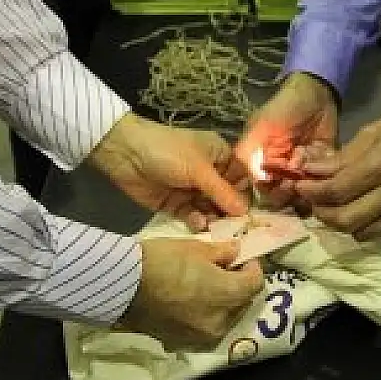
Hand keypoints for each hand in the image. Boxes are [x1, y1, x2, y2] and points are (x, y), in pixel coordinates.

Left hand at [89, 113, 249, 229]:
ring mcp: (191, 190)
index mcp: (219, 156)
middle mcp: (208, 174)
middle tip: (237, 228)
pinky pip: (192, 216)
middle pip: (227, 197)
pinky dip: (196, 220)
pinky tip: (197, 223)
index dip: (246, 194)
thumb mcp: (199, 169)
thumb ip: (222, 192)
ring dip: (213, 218)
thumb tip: (245, 211)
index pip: (241, 177)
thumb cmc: (168, 152)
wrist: (125, 154)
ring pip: (211, 209)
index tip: (254, 213)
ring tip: (215, 227)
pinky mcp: (175, 204)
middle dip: (230, 211)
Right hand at [119, 238, 263, 346]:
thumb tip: (235, 252)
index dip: (252, 268)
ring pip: (224, 318)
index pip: (255, 283)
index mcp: (228, 296)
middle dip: (237, 286)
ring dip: (222, 303)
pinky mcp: (181, 342)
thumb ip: (222, 252)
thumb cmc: (162, 261)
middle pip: (241, 303)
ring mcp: (201, 336)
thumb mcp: (196, 248)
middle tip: (225, 270)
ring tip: (206, 287)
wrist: (121, 285)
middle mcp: (220, 321)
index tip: (242, 258)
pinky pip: (203, 329)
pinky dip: (203, 316)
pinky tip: (190, 303)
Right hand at [237, 72, 337, 207]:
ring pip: (306, 191)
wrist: (317, 92)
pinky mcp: (325, 164)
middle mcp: (284, 170)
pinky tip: (321, 161)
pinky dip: (324, 173)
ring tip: (307, 166)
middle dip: (290, 190)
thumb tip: (243, 180)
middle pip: (285, 194)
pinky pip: (326, 179)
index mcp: (264, 163)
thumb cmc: (283, 108)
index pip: (263, 189)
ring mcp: (305, 169)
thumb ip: (246, 153)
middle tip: (296, 178)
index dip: (271, 190)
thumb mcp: (261, 127)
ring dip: (307, 183)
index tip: (278, 183)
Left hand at [294, 102, 380, 239]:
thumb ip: (341, 157)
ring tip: (335, 207)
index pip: (337, 191)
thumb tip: (311, 172)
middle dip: (322, 214)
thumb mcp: (371, 132)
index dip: (312, 192)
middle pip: (346, 219)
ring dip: (341, 223)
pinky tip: (359, 212)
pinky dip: (363, 227)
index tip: (301, 186)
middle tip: (314, 202)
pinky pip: (380, 234)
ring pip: (361, 233)